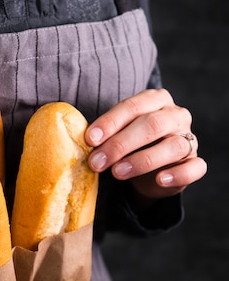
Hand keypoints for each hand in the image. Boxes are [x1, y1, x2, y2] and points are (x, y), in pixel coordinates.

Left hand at [85, 89, 206, 207]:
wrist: (152, 170)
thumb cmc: (131, 145)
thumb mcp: (118, 134)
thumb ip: (106, 134)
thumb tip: (84, 142)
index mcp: (156, 100)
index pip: (134, 106)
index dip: (111, 123)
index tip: (90, 140)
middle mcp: (176, 116)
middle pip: (152, 125)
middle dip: (120, 144)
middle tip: (97, 162)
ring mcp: (189, 139)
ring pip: (173, 146)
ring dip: (142, 160)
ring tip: (117, 173)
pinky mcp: (195, 163)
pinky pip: (194, 167)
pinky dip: (177, 174)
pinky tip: (159, 180)